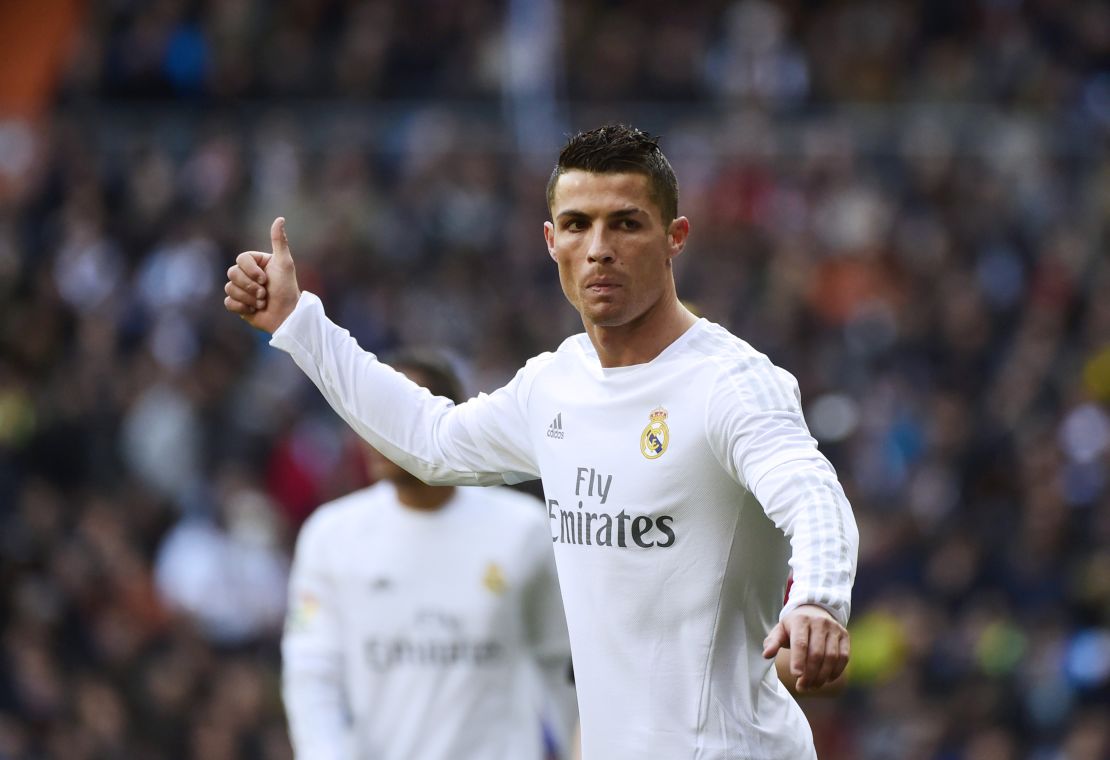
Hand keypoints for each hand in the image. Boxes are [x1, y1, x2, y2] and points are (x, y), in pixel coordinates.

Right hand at [224, 217, 300, 333]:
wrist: (286, 316)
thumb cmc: (287, 289)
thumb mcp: (284, 263)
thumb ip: (279, 241)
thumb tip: (280, 218)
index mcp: (256, 262)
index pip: (241, 259)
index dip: (250, 270)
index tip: (265, 279)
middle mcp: (247, 274)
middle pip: (232, 273)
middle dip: (249, 286)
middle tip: (264, 294)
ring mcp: (241, 289)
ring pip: (229, 288)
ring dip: (248, 298)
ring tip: (262, 302)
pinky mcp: (238, 304)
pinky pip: (228, 302)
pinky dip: (242, 307)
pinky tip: (254, 310)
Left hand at [762, 604, 848, 693]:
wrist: (814, 611)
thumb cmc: (794, 626)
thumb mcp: (780, 630)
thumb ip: (773, 642)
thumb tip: (766, 655)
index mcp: (800, 620)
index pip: (800, 643)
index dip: (798, 660)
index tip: (796, 676)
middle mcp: (819, 622)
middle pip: (816, 653)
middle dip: (809, 674)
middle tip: (802, 687)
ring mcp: (834, 628)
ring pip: (831, 657)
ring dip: (822, 676)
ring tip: (812, 686)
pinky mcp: (844, 635)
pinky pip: (844, 657)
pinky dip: (836, 671)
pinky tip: (826, 680)